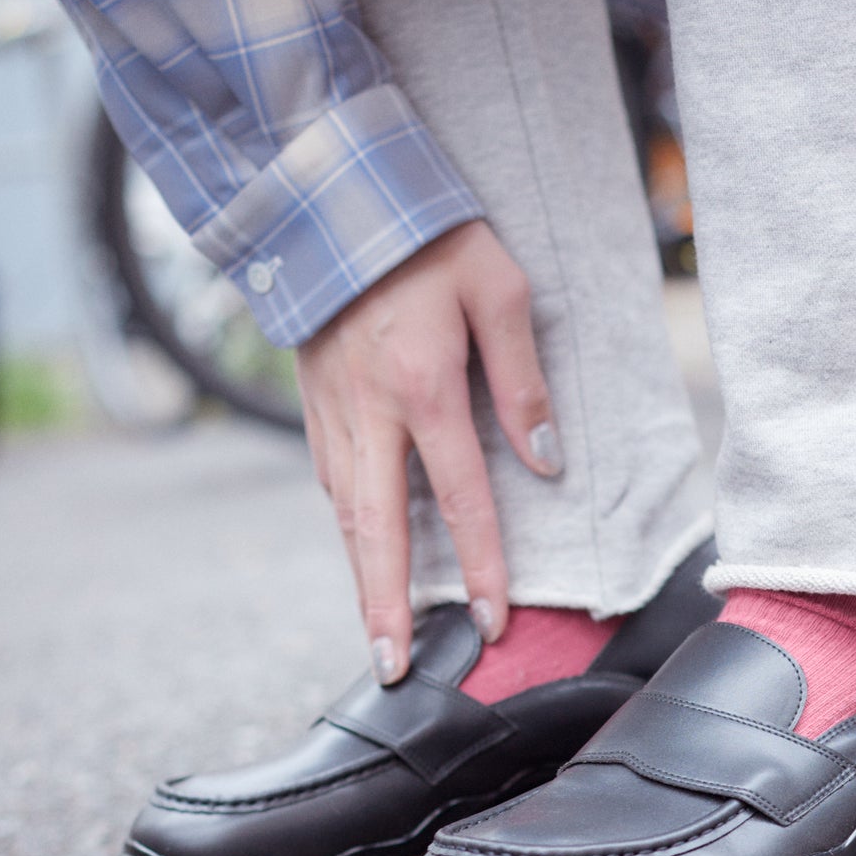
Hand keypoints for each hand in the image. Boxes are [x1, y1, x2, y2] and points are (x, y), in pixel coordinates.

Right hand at [296, 223, 563, 685]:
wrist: (332, 188)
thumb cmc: (430, 232)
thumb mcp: (499, 288)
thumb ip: (522, 379)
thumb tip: (544, 459)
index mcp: (421, 385)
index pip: (461, 498)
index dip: (482, 565)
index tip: (495, 620)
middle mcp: (368, 408)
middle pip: (375, 531)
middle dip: (385, 607)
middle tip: (392, 668)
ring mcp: (330, 406)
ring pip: (345, 510)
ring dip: (360, 573)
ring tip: (379, 627)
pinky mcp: (312, 396)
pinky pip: (330, 476)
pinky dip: (347, 523)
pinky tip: (362, 548)